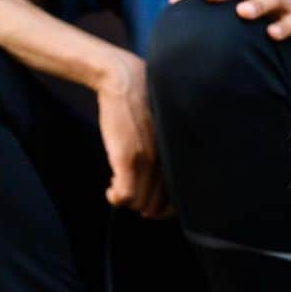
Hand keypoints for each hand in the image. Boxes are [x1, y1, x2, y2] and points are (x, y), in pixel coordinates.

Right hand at [95, 50, 170, 219]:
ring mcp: (148, 160)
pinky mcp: (127, 158)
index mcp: (179, 156)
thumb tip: (164, 180)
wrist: (125, 81)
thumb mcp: (164, 132)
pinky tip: (111, 192)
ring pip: (139, 202)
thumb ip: (168, 154)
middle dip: (143, 207)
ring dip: (127, 202)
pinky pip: (124, 195)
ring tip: (118, 190)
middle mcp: (167, 161)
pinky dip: (116, 199)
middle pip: (157, 205)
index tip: (153, 208)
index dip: (164, 210)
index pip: (179, 199)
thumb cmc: (144, 106)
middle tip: (130, 195)